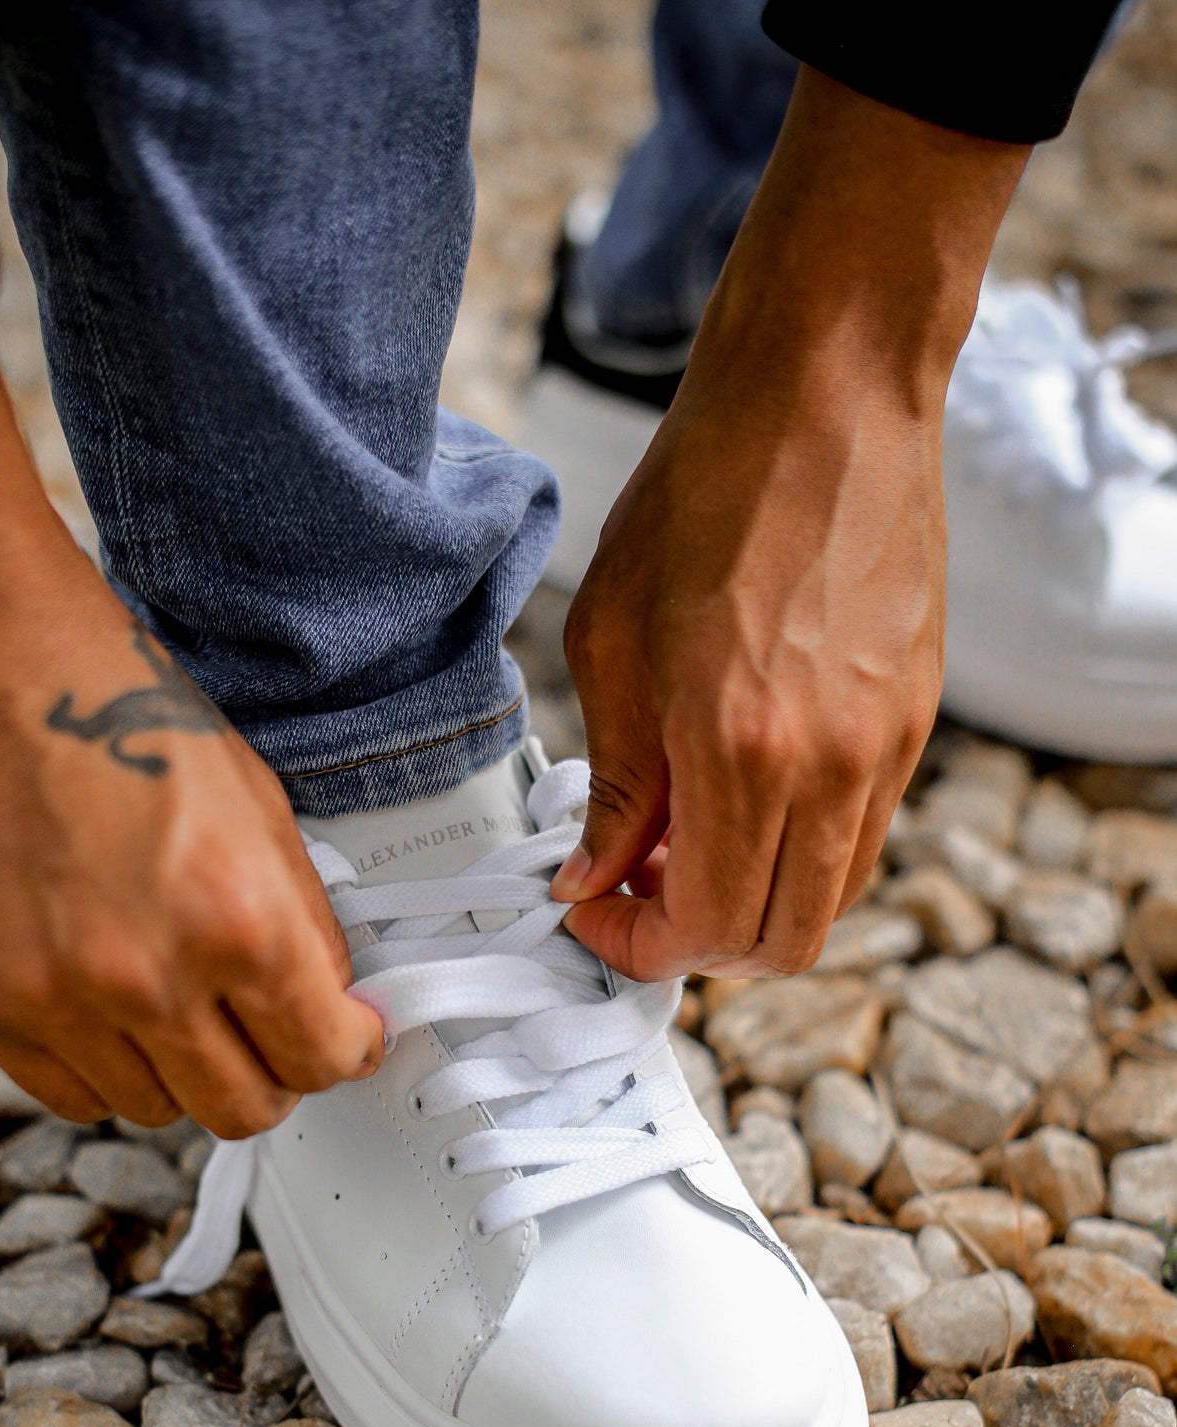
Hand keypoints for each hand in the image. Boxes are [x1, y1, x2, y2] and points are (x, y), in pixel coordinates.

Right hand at [0, 331, 384, 1132]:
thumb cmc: (104, 698)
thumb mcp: (252, 796)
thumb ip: (295, 913)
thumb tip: (322, 994)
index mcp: (235, 918)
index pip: (322, 1054)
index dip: (347, 1047)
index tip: (346, 1035)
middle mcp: (146, 980)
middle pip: (243, 1108)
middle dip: (274, 1072)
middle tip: (272, 1031)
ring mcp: (53, 1003)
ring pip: (155, 1110)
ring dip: (183, 1071)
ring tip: (180, 1000)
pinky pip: (67, 1094)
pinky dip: (104, 1068)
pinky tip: (111, 1009)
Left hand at [552, 71, 1028, 981]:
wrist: (826, 394)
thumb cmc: (702, 493)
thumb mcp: (610, 641)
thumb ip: (613, 783)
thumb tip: (593, 876)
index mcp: (740, 747)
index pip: (705, 927)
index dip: (639, 948)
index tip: (594, 915)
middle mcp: (831, 766)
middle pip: (779, 942)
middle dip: (695, 944)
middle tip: (633, 893)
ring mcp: (888, 746)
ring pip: (827, 901)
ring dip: (749, 903)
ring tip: (680, 841)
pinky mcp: (916, 719)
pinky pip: (860, 836)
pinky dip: (795, 852)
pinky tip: (739, 796)